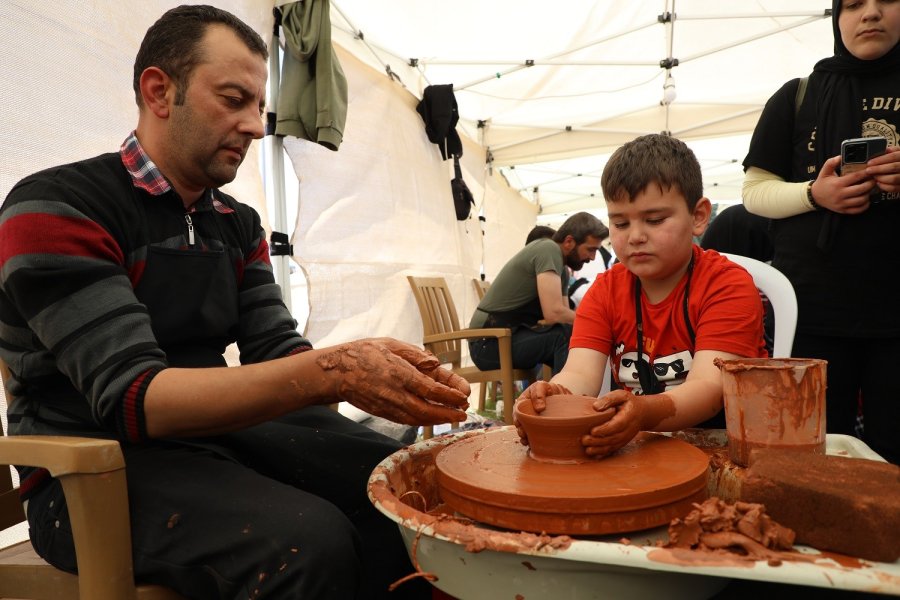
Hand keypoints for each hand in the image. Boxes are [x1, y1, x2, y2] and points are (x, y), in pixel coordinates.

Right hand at [315, 338, 469, 425]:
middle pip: (427, 410)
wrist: (336, 372)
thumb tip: (435, 363)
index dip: (450, 395)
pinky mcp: (382, 413)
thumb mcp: (391, 344)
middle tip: (463, 413)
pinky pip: (406, 420)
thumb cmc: (364, 353)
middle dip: (448, 413)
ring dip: (438, 420)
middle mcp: (394, 393)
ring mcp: (388, 406)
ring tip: (453, 416)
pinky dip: (423, 420)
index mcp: (399, 373)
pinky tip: (432, 417)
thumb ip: (415, 355)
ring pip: (418, 419)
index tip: (464, 396)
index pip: (430, 390)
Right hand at [513, 380, 570, 445]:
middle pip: (520, 425)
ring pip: (527, 432)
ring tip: (527, 442)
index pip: (517, 413)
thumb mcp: (542, 386)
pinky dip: (535, 442)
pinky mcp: (542, 430)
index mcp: (523, 404)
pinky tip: (536, 445)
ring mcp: (534, 423)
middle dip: (520, 431)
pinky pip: (536, 437)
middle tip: (523, 435)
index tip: (518, 424)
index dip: (516, 419)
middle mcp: (527, 415)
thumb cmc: (548, 389)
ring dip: (526, 438)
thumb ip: (538, 393)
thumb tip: (539, 408)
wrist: (561, 395)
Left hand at [582, 390, 646, 457]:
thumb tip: (595, 407)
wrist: (643, 413)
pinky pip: (614, 449)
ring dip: (599, 449)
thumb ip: (608, 399)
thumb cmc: (629, 403)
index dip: (605, 430)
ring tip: (587, 449)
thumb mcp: (621, 395)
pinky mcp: (623, 442)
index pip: (617, 425)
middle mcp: (628, 429)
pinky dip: (604, 453)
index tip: (593, 431)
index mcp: (628, 416)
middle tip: (584, 440)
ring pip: (613, 446)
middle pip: (613, 438)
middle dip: (598, 441)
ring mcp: (626, 437)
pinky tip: (594, 454)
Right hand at [811, 155, 876, 214]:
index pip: (856, 177)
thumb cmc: (822, 183)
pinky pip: (858, 210)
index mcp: (837, 184)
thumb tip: (840, 156)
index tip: (871, 170)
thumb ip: (831, 163)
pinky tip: (865, 199)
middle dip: (870, 183)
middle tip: (873, 179)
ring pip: (861, 200)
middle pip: (861, 189)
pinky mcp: (843, 210)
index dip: (866, 173)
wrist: (815, 197)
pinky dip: (865, 205)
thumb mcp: (824, 171)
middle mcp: (840, 194)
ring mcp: (842, 203)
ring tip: (869, 189)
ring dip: (868, 194)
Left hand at [865, 146, 899, 193]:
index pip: (893, 156)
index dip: (880, 159)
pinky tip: (879, 183)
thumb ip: (894, 151)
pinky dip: (885, 186)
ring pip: (894, 178)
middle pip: (893, 167)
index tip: (870, 163)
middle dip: (879, 169)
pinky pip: (895, 188)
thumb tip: (886, 149)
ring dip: (881, 178)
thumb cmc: (899, 162)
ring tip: (874, 177)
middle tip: (869, 170)